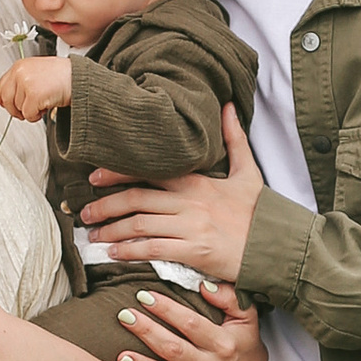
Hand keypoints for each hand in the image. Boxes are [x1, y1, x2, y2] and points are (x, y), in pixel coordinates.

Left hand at [0, 52, 73, 122]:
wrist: (79, 78)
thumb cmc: (63, 76)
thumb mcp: (37, 74)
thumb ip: (20, 84)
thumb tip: (7, 101)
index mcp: (20, 66)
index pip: (1, 85)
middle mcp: (20, 73)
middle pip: (6, 100)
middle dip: (16, 110)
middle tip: (29, 110)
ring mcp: (26, 83)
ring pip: (18, 109)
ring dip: (30, 112)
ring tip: (43, 103)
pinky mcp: (33, 95)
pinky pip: (28, 114)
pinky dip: (37, 116)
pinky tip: (46, 107)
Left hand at [87, 103, 262, 287]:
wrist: (276, 246)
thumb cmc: (259, 213)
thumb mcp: (248, 172)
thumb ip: (234, 140)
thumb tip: (227, 107)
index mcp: (198, 181)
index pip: (150, 171)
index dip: (118, 172)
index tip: (95, 176)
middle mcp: (190, 201)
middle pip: (136, 199)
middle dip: (105, 205)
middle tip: (84, 211)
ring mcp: (190, 227)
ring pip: (139, 224)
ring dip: (111, 230)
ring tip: (94, 235)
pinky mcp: (193, 251)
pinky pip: (152, 249)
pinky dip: (129, 251)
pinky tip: (113, 254)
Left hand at [110, 280, 266, 360]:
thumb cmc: (243, 341)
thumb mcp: (246, 316)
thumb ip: (230, 298)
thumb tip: (204, 285)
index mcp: (224, 344)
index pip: (190, 323)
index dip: (166, 309)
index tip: (145, 295)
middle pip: (173, 348)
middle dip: (146, 331)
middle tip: (124, 315)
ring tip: (120, 352)